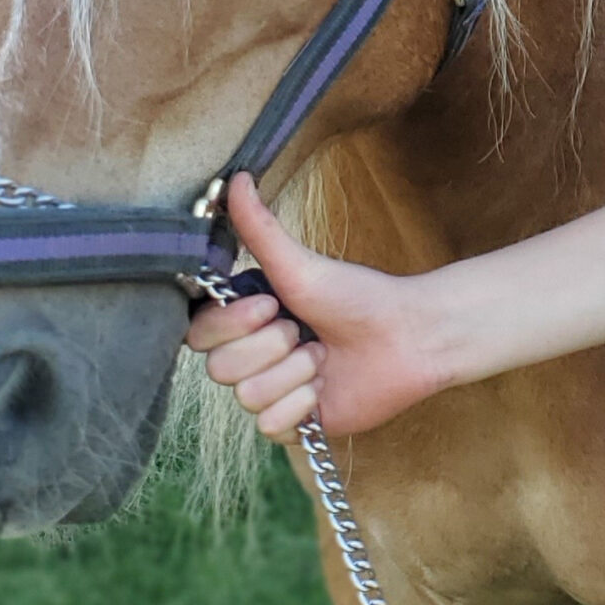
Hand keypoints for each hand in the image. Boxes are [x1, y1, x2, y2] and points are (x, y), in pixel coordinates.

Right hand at [183, 174, 445, 438]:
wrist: (406, 337)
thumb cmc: (357, 296)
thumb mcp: (301, 265)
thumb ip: (260, 228)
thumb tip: (235, 178)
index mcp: (245, 321)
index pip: (198, 335)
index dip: (232, 325)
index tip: (272, 306)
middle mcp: (251, 358)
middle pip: (219, 369)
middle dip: (272, 347)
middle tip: (308, 332)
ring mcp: (270, 392)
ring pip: (247, 397)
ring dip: (295, 373)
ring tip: (324, 358)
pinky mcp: (292, 425)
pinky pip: (269, 426)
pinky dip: (301, 404)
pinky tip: (325, 389)